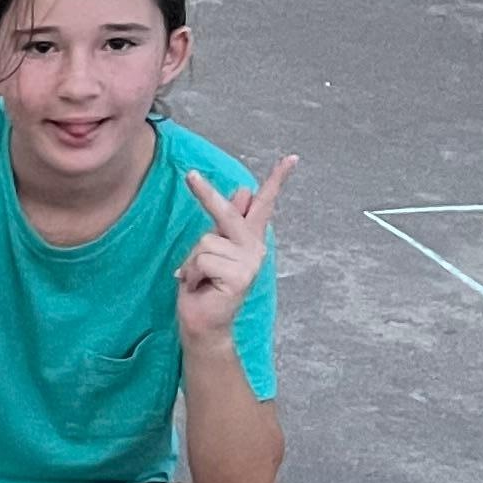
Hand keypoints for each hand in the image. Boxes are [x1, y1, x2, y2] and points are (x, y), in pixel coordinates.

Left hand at [177, 154, 292, 342]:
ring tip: (199, 279)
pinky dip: (191, 274)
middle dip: (206, 194)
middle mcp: (254, 247)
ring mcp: (249, 262)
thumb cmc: (205, 286)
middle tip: (190, 175)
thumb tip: (244, 189)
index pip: (264, 205)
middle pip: (229, 213)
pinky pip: (202, 260)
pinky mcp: (239, 276)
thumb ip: (227, 221)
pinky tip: (201, 287)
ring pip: (205, 242)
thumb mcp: (214, 249)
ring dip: (192, 262)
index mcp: (249, 239)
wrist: (204, 323)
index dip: (278, 180)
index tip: (292, 158)